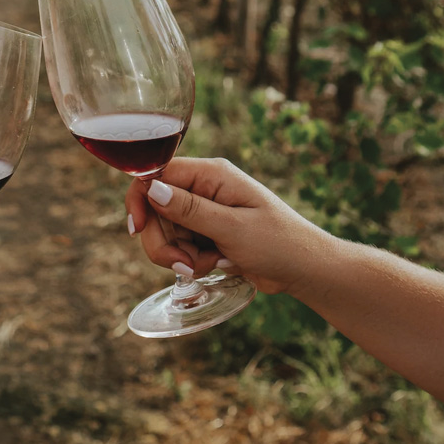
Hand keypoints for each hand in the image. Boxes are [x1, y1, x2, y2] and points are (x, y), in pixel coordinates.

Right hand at [125, 157, 329, 294]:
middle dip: (163, 241)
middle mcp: (205, 187)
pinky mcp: (208, 231)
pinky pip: (181, 244)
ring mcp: (206, 210)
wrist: (306, 269)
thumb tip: (151, 188)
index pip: (157, 174)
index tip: (136, 230)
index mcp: (212, 174)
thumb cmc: (279, 243)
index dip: (140, 200)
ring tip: (207, 264)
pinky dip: (190, 260)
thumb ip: (189, 209)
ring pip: (166, 231)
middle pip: (156, 209)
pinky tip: (215, 264)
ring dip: (178, 254)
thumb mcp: (232, 227)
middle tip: (183, 264)